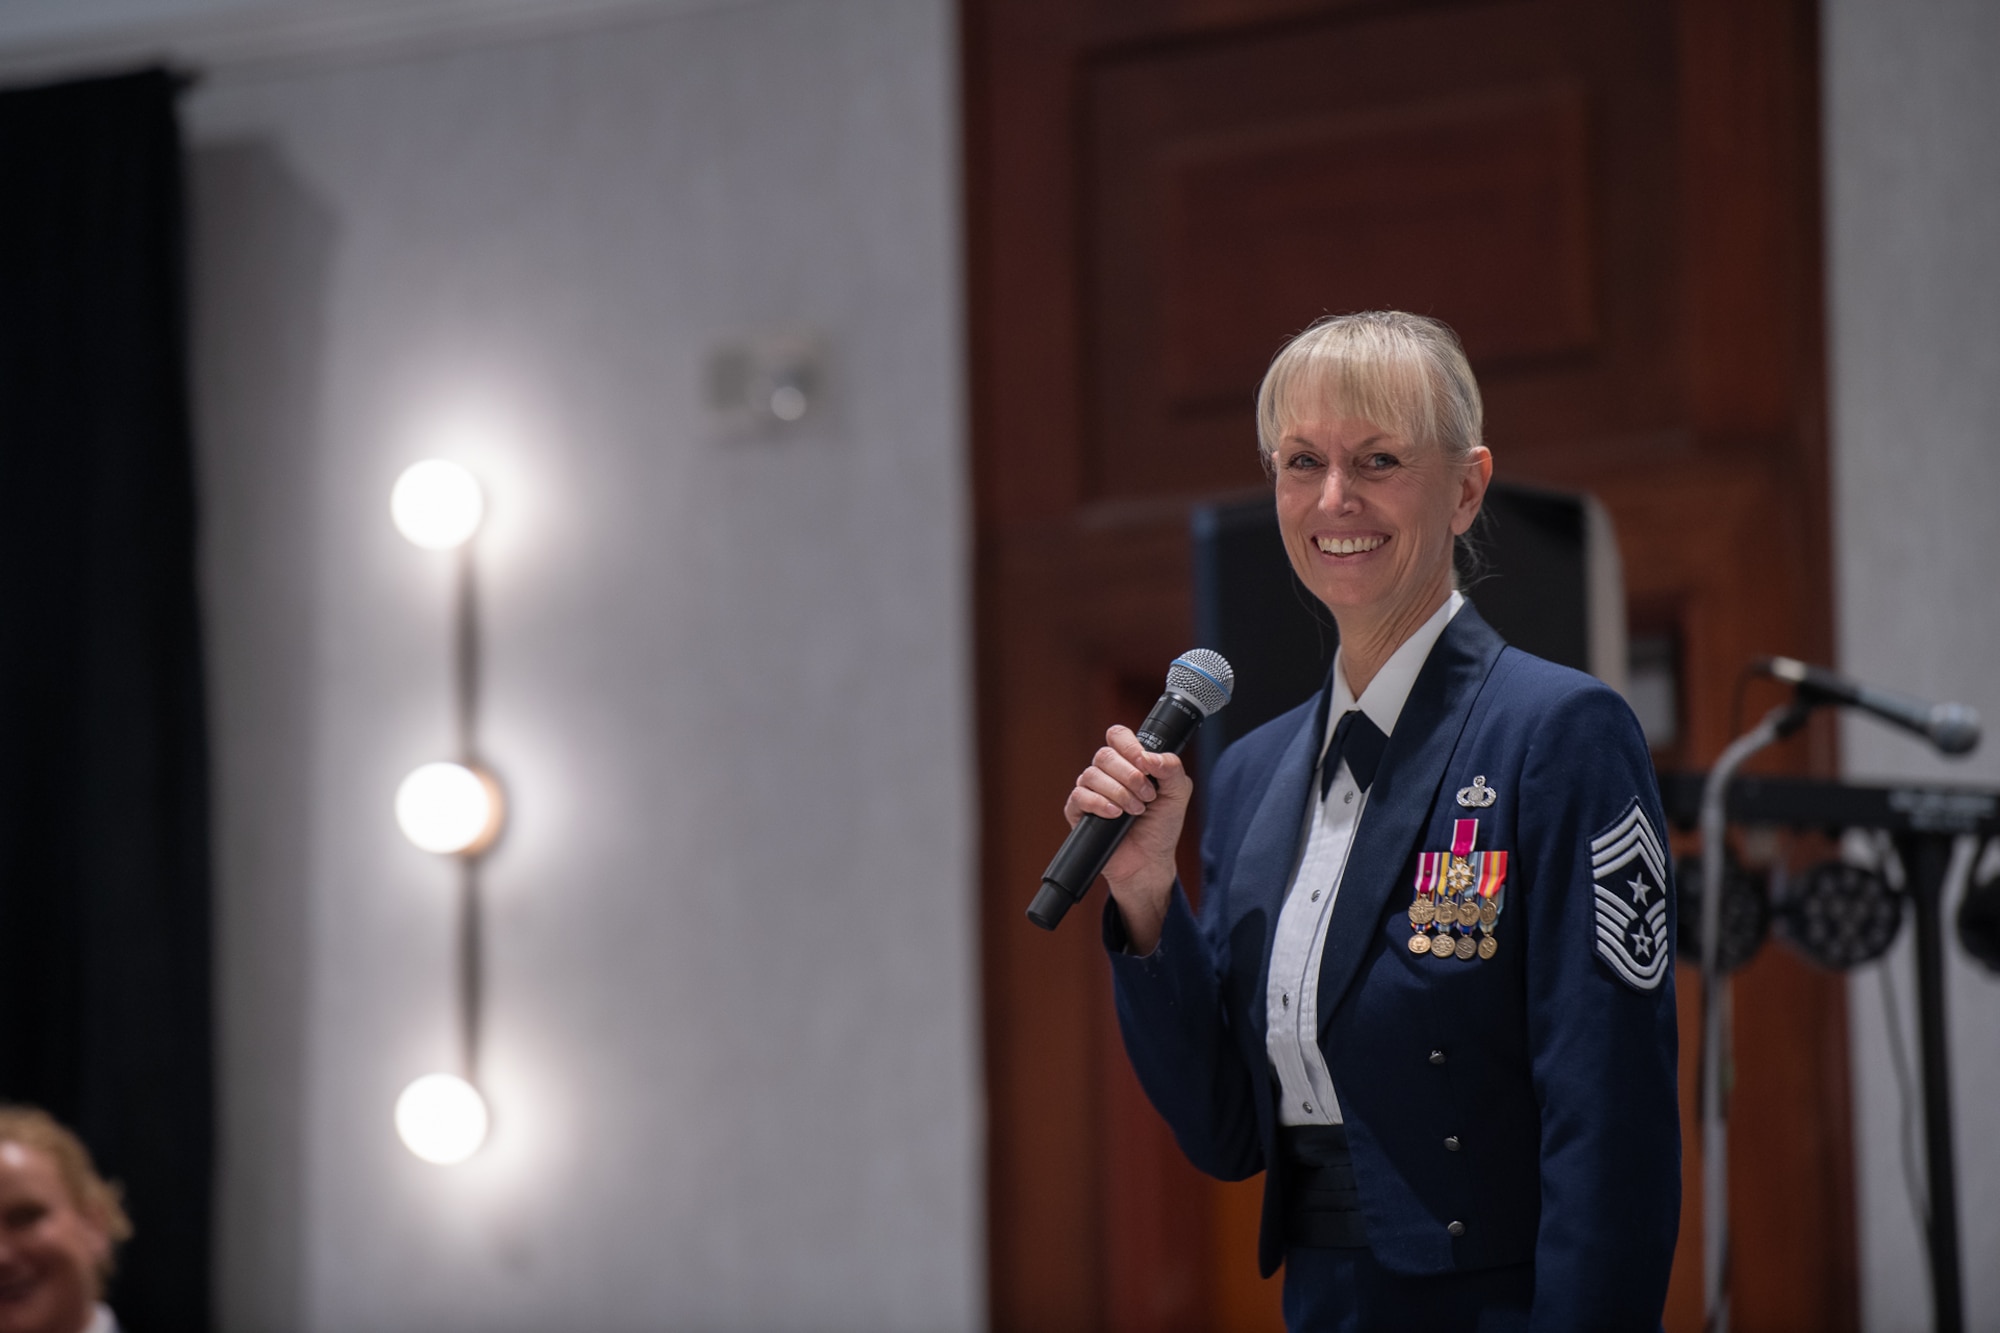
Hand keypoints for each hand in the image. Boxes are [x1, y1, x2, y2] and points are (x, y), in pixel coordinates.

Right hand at [1063, 725, 1191, 953]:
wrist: (1150, 862)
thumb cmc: (1161, 826)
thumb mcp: (1178, 793)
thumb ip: (1171, 768)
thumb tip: (1149, 757)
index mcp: (1129, 762)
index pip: (1118, 736)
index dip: (1129, 745)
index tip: (1145, 764)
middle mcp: (1107, 773)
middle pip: (1105, 754)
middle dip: (1130, 775)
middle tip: (1148, 796)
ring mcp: (1091, 791)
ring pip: (1091, 774)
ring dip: (1118, 792)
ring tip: (1135, 810)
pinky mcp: (1078, 811)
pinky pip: (1079, 796)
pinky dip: (1099, 803)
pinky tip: (1115, 814)